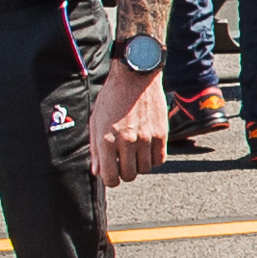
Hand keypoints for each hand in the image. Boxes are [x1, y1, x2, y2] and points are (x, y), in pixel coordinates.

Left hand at [86, 63, 167, 185]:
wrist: (135, 76)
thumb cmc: (112, 97)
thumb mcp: (96, 121)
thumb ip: (95, 149)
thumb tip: (97, 172)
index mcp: (106, 139)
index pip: (110, 177)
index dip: (110, 180)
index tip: (111, 176)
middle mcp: (127, 141)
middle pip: (129, 175)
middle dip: (124, 173)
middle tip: (122, 162)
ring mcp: (146, 138)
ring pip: (145, 169)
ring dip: (139, 165)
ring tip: (134, 152)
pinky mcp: (161, 134)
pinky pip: (159, 160)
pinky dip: (152, 158)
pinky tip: (146, 148)